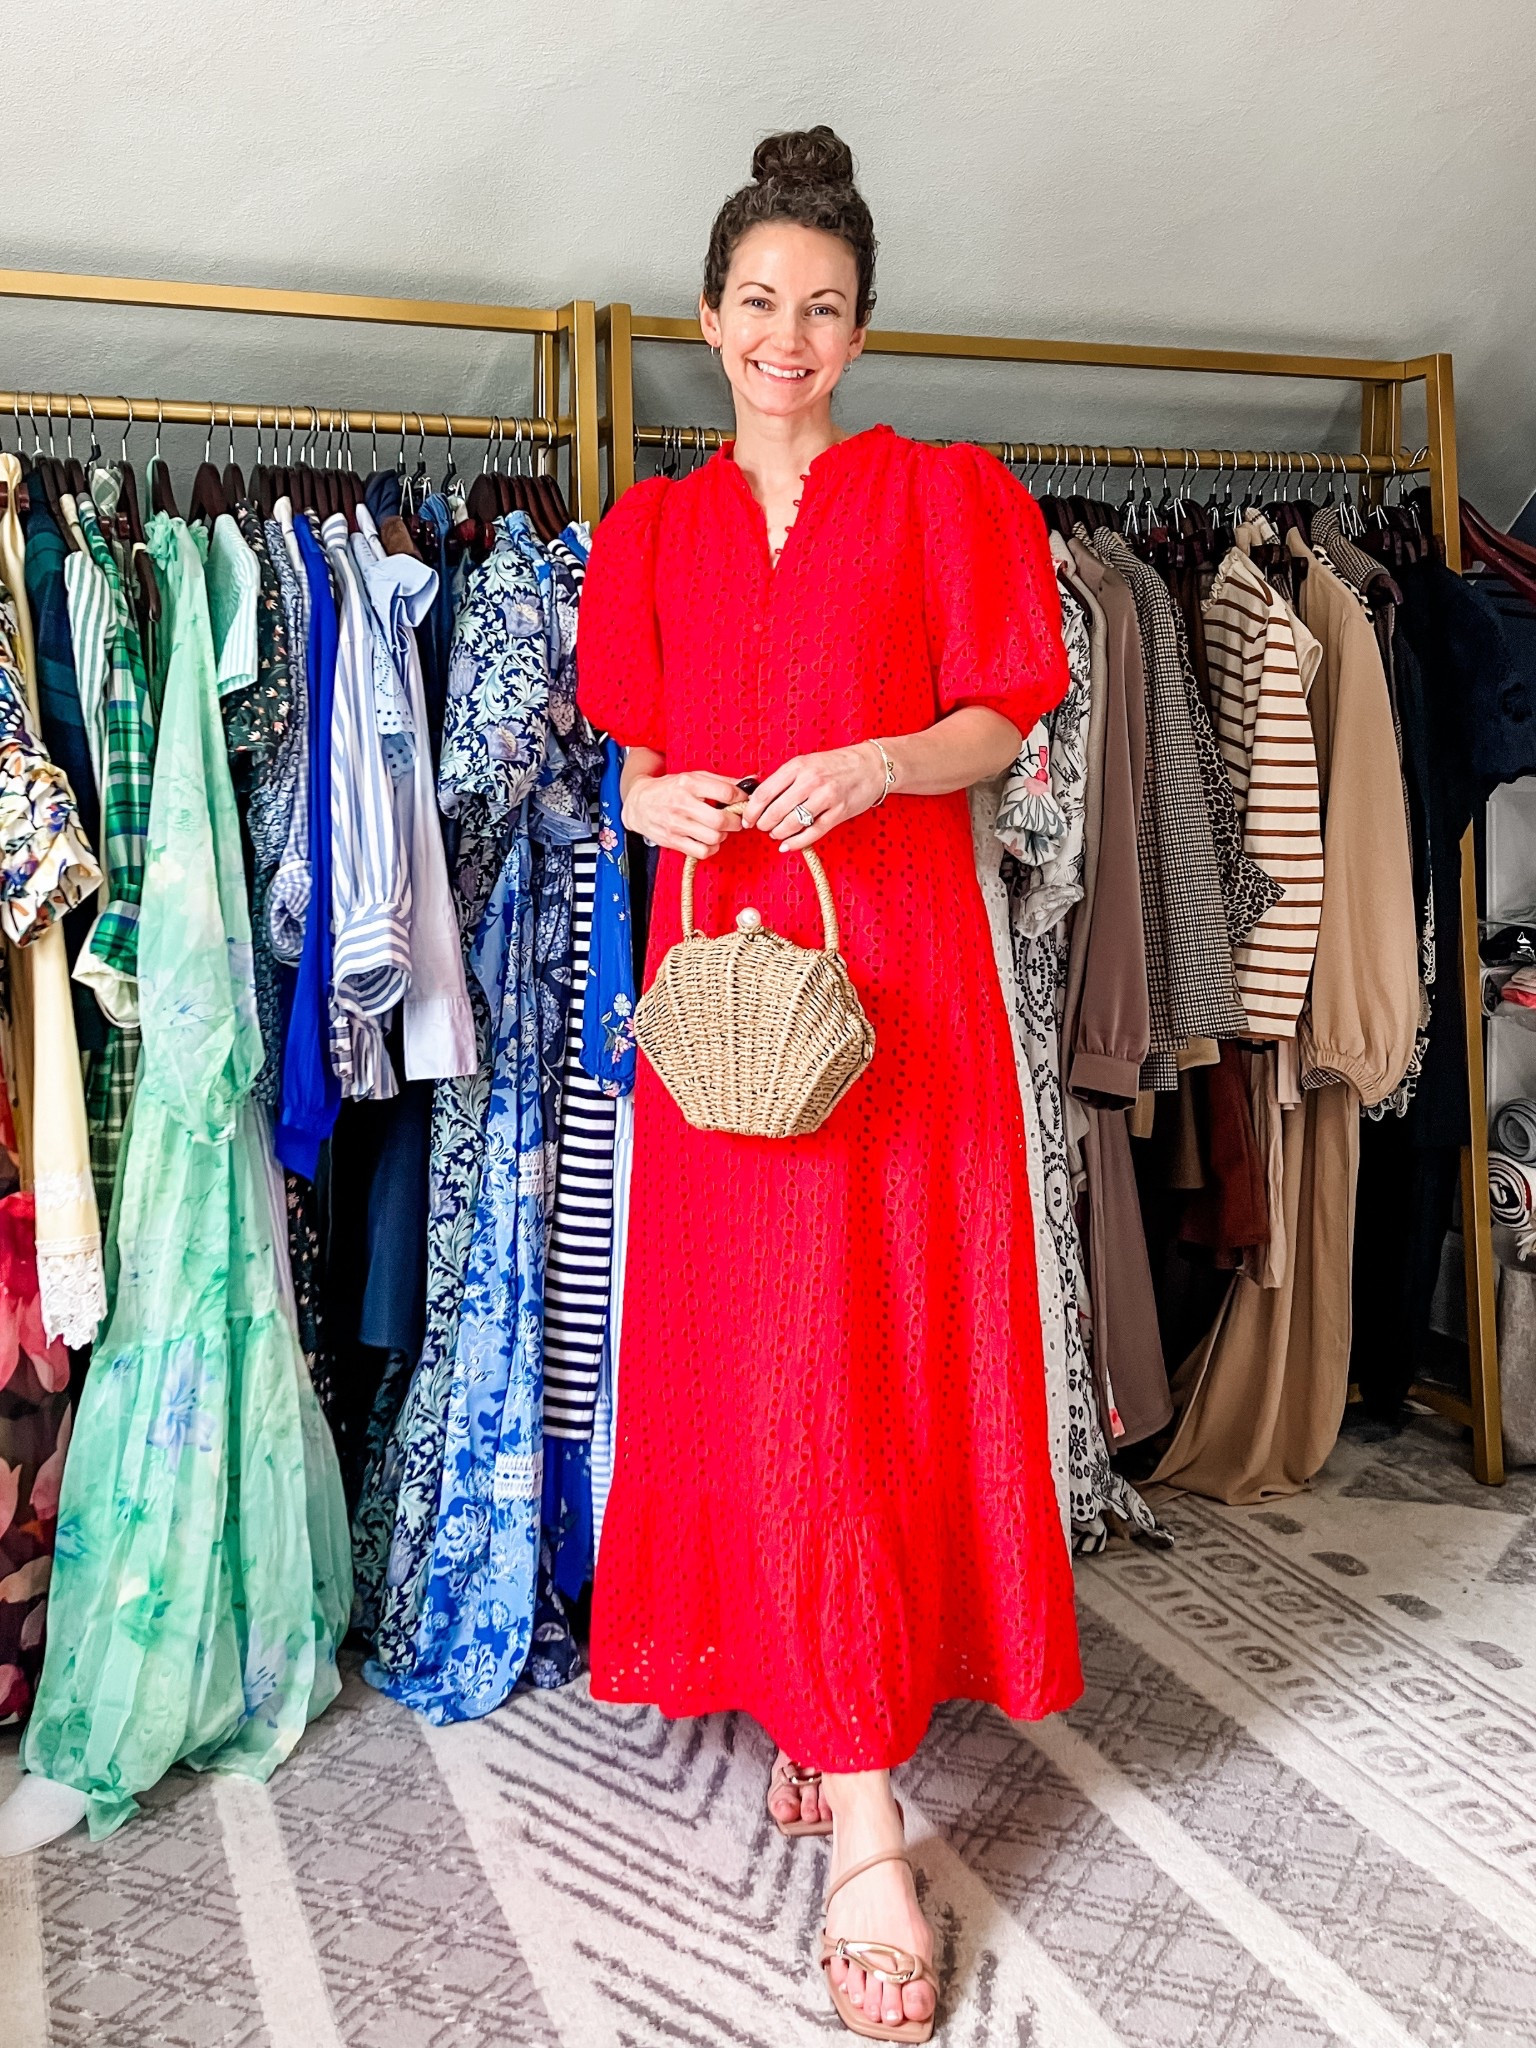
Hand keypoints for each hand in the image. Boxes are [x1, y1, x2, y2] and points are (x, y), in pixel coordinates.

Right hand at [622, 769, 746, 858]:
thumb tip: (751, 781)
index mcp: (689, 783)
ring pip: (714, 838)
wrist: (638, 803)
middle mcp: (682, 804)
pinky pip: (702, 852)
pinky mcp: (673, 840)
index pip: (726, 792)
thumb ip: (723, 781)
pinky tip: (708, 840)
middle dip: (735, 822)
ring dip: (723, 835)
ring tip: (720, 829)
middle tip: (735, 819)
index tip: (742, 801)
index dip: (741, 798)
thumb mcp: (694, 777)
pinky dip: (711, 848)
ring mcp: (677, 824)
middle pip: (721, 820)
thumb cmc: (670, 788)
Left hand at [742, 744, 887, 850]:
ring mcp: (825, 798)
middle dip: (764, 824)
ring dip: (779, 833)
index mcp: (798, 766)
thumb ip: (785, 779)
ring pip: (792, 824)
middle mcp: (810, 781)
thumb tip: (758, 797)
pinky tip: (787, 845)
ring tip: (776, 834)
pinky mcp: (838, 813)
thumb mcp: (807, 763)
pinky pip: (812, 833)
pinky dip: (796, 842)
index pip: (764, 792)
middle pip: (775, 811)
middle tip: (762, 827)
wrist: (871, 766)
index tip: (747, 819)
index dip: (752, 810)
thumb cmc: (836, 765)